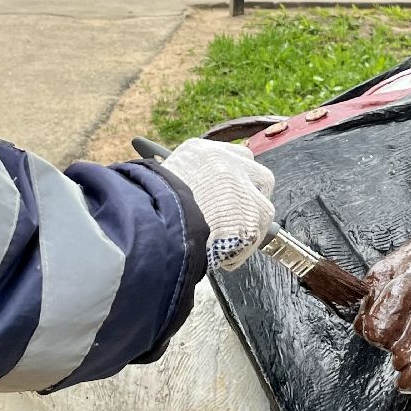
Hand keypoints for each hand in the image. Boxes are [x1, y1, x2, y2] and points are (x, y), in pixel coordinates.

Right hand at [159, 139, 274, 269]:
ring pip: (263, 209)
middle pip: (261, 177)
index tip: (236, 192)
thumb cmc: (147, 208)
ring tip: (229, 243)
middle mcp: (227, 165)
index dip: (240, 178)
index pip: (239, 157)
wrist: (150, 225)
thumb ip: (187, 183)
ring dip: (251, 227)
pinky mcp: (251, 218)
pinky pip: (255, 238)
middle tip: (242, 217)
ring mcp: (242, 191)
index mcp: (203, 153)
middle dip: (255, 197)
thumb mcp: (164, 183)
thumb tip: (197, 197)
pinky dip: (242, 251)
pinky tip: (224, 257)